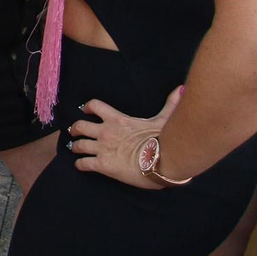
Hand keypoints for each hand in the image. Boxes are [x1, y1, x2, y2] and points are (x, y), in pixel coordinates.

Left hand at [66, 86, 184, 188]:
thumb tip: (181, 89)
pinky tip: (80, 166)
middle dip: (75, 129)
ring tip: (75, 149)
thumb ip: (170, 104)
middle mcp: (106, 132)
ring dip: (75, 147)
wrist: (161, 161)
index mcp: (117, 119)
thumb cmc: (163, 140)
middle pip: (79, 126)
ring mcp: (103, 149)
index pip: (95, 106)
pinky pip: (83, 164)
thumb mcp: (165, 119)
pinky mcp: (103, 165)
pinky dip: (80, 165)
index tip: (85, 110)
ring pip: (78, 145)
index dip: (87, 107)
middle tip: (74, 132)